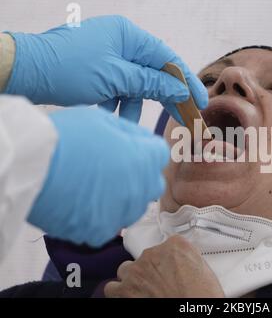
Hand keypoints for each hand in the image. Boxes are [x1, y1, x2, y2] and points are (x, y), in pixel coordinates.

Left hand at [4, 15, 207, 122]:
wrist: (24, 73)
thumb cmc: (67, 68)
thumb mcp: (115, 78)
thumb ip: (150, 83)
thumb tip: (179, 90)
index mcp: (128, 36)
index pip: (167, 59)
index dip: (186, 82)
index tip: (200, 102)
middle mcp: (121, 44)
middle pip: (154, 73)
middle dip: (165, 97)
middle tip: (183, 118)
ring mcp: (110, 58)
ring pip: (135, 86)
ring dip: (133, 107)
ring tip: (126, 126)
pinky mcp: (99, 72)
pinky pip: (118, 90)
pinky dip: (116, 106)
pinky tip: (110, 118)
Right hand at [28, 107, 168, 246]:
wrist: (33, 166)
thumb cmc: (67, 137)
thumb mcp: (103, 120)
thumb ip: (130, 132)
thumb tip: (141, 142)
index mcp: (146, 158)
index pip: (159, 154)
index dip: (144, 149)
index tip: (130, 149)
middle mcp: (142, 188)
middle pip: (152, 183)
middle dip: (139, 175)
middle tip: (113, 169)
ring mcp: (123, 212)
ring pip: (133, 207)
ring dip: (122, 198)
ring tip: (94, 188)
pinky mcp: (102, 231)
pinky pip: (110, 224)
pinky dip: (100, 216)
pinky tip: (82, 204)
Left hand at [104, 235, 224, 296]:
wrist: (191, 310)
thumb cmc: (202, 295)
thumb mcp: (203, 268)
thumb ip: (188, 259)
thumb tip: (182, 265)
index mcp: (176, 245)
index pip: (166, 246)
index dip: (167, 260)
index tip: (171, 270)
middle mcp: (153, 253)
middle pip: (146, 258)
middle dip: (150, 270)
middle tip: (160, 284)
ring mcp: (137, 271)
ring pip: (126, 269)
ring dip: (133, 278)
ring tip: (143, 290)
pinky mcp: (125, 290)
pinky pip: (112, 287)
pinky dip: (118, 292)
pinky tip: (129, 296)